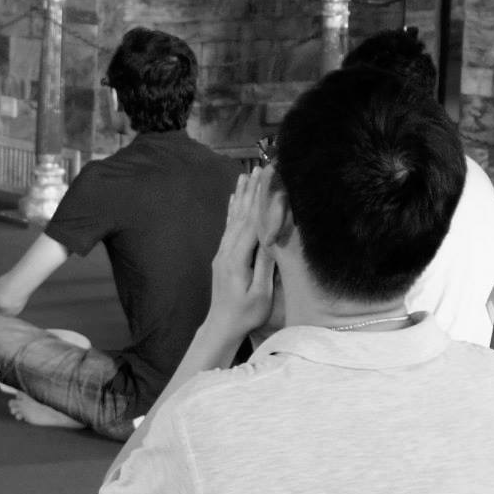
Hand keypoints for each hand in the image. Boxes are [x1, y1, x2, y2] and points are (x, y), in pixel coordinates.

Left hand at [209, 168, 275, 337]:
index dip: (261, 199)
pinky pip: (228, 228)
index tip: (270, 179)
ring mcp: (222, 253)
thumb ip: (265, 264)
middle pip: (242, 215)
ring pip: (233, 218)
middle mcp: (226, 252)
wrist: (221, 326)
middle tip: (261, 167)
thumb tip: (272, 236)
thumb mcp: (261, 293)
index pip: (252, 223)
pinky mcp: (222, 256)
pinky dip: (232, 210)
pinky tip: (233, 198)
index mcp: (237, 259)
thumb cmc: (246, 314)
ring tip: (246, 174)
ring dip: (241, 195)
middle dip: (252, 190)